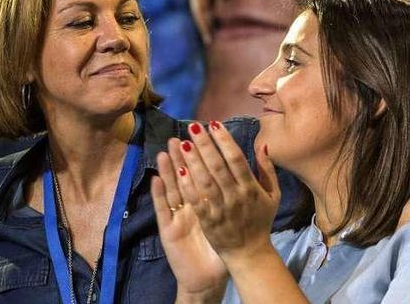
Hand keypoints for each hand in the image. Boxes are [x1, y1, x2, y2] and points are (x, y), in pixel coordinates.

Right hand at [153, 148, 226, 300]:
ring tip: (164, 151)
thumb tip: (254, 167)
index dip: (201, 154)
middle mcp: (189, 204)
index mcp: (205, 199)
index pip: (203, 172)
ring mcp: (177, 215)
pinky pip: (162, 208)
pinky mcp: (168, 228)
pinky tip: (156, 178)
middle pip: (186, 176)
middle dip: (184, 156)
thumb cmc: (220, 244)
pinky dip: (158, 193)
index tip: (201, 135)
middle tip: (179, 136)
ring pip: (172, 188)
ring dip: (168, 169)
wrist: (208, 274)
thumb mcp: (229, 218)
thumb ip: (240, 193)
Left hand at [179, 121, 279, 264]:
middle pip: (218, 167)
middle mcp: (236, 196)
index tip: (213, 124)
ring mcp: (221, 209)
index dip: (225, 140)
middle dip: (205, 145)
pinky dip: (187, 185)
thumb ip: (267, 169)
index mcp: (251, 188)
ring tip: (182, 143)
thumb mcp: (272, 195)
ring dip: (193, 161)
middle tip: (193, 127)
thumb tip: (262, 144)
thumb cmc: (260, 220)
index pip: (236, 159)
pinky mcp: (207, 220)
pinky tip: (178, 170)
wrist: (249, 252)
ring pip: (205, 181)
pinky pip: (196, 200)